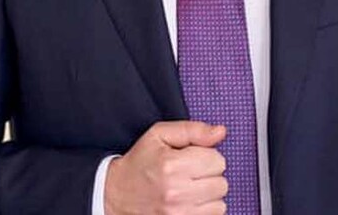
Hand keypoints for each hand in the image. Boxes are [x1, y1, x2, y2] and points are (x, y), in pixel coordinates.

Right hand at [104, 120, 228, 214]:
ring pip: (219, 203)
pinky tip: (190, 202)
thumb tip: (221, 132)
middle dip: (210, 176)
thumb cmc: (140, 162)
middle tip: (191, 174)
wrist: (116, 194)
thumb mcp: (160, 135)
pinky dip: (205, 210)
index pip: (217, 160)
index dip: (207, 156)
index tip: (192, 159)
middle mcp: (176, 192)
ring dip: (209, 196)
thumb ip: (193, 130)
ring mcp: (179, 214)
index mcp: (172, 165)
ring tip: (190, 189)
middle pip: (221, 183)